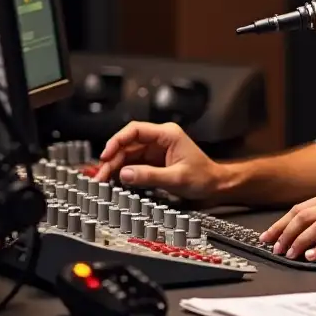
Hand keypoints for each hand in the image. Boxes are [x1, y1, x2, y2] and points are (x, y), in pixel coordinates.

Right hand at [94, 121, 220, 198]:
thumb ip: (150, 176)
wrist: (215, 185)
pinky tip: (115, 181)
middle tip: (100, 175)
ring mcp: (156, 150)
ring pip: (128, 154)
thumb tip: (125, 174)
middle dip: (113, 158)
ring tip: (103, 180)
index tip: (106, 154)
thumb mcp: (176, 178)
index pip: (136, 130)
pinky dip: (123, 172)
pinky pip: (134, 163)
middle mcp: (160, 139)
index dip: (117, 140)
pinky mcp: (154, 161)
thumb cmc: (203, 177)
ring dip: (115, 166)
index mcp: (168, 134)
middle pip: (128, 143)